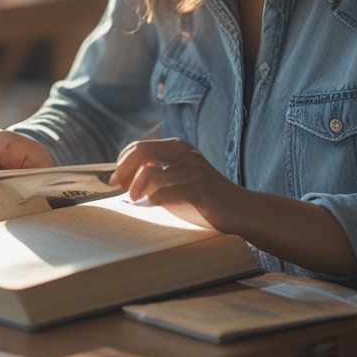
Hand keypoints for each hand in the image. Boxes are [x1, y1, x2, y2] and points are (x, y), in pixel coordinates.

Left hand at [110, 137, 356, 276]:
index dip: (123, 162)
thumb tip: (123, 179)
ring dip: (138, 189)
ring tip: (137, 200)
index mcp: (177, 147)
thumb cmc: (204, 198)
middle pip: (142, 152)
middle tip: (119, 187)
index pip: (139, 146)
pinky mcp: (200, 190)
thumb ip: (155, 175)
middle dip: (124, 170)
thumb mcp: (177, 180)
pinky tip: (150, 206)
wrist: (241, 210)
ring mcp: (193, 170)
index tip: (116, 179)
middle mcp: (184, 154)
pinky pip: (167, 192)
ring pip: (152, 173)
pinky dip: (153, 199)